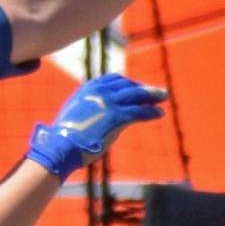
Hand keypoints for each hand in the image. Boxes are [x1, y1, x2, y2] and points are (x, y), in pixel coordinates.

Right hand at [26, 75, 166, 181]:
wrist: (61, 145)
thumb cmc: (65, 136)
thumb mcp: (75, 114)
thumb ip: (88, 108)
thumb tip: (98, 115)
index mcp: (88, 88)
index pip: (114, 79)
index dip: (129, 83)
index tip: (137, 88)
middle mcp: (100, 91)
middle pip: (128, 85)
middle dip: (144, 88)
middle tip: (158, 91)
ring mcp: (109, 102)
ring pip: (137, 95)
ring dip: (152, 95)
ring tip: (164, 98)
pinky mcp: (116, 116)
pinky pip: (139, 111)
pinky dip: (151, 112)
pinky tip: (159, 114)